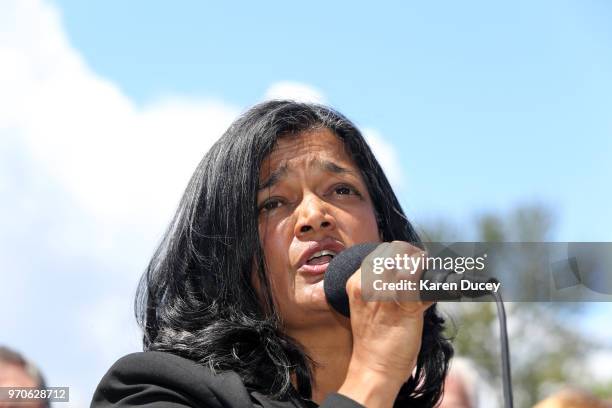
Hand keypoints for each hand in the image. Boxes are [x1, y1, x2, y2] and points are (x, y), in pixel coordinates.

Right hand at [338, 241, 432, 406]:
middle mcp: (369, 284)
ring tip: (437, 279)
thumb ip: (383, 283)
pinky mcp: (406, 308)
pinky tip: (451, 289)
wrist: (374, 368)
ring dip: (428, 268)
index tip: (416, 261)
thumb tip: (412, 267)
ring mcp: (386, 295)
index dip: (404, 253)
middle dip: (416, 257)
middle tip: (426, 269)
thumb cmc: (375, 337)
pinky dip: (443, 286)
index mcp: (356, 282)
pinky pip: (428, 287)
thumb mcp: (370, 304)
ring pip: (412, 263)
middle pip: (398, 251)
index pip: (384, 251)